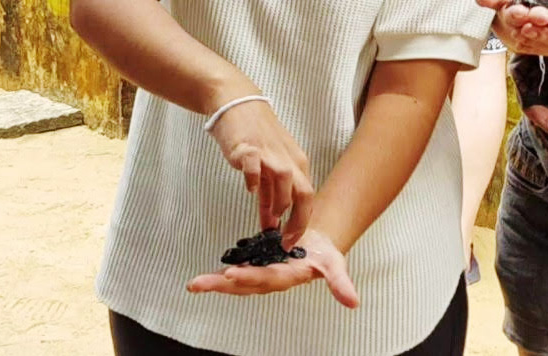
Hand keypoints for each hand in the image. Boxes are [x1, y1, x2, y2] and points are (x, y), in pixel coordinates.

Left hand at [187, 228, 357, 305]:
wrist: (318, 246)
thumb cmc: (325, 256)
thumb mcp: (335, 266)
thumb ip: (340, 284)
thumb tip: (353, 302)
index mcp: (285, 277)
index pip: (264, 278)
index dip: (248, 277)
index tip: (231, 274)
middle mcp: (269, 278)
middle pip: (242, 283)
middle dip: (220, 284)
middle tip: (198, 284)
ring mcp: (260, 273)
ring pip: (235, 280)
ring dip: (214, 283)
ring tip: (194, 285)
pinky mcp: (254, 265)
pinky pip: (234, 271)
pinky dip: (218, 275)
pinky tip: (201, 280)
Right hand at [208, 99, 313, 241]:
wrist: (238, 104)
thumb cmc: (256, 137)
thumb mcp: (269, 168)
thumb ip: (271, 197)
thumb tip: (272, 225)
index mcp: (297, 165)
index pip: (308, 198)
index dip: (302, 223)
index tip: (291, 243)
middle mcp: (288, 159)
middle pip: (303, 192)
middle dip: (297, 220)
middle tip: (285, 242)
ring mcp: (269, 153)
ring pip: (284, 179)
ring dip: (279, 202)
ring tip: (270, 221)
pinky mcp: (248, 147)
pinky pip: (254, 163)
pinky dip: (253, 178)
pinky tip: (250, 189)